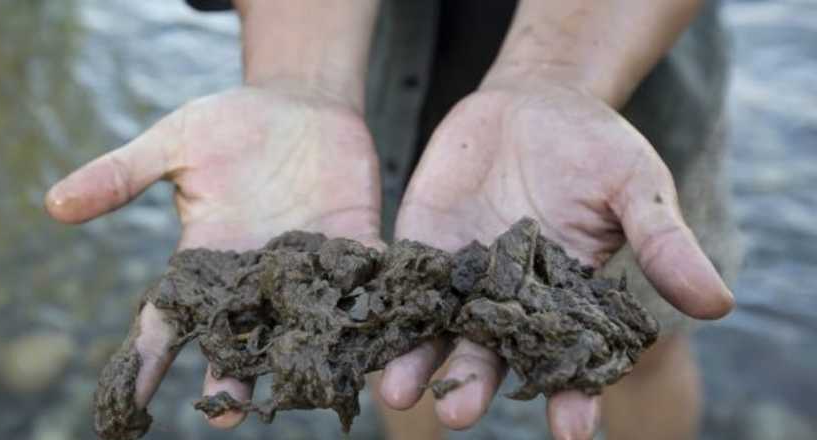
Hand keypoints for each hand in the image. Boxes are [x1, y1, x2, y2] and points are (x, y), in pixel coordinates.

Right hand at [45, 85, 381, 427]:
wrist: (300, 102)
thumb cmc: (229, 124)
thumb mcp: (172, 143)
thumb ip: (120, 175)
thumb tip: (54, 203)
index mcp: (204, 259)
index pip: (167, 318)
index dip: (147, 359)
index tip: (128, 402)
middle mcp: (254, 277)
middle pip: (237, 339)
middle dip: (230, 375)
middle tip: (224, 413)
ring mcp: (306, 266)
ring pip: (300, 325)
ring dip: (301, 358)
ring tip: (301, 391)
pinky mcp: (354, 245)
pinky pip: (364, 282)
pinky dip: (369, 307)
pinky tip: (376, 339)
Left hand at [380, 80, 733, 437]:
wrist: (534, 101)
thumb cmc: (595, 149)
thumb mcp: (636, 187)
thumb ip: (662, 244)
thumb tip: (719, 302)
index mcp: (567, 303)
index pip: (571, 364)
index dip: (573, 397)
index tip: (573, 430)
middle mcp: (509, 305)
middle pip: (491, 359)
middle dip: (474, 388)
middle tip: (458, 415)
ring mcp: (460, 280)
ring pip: (436, 334)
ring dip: (417, 364)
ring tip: (398, 391)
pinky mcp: (420, 249)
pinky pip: (399, 286)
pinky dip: (383, 307)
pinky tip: (365, 328)